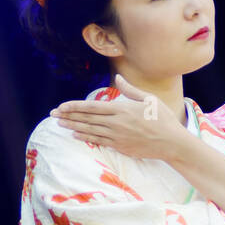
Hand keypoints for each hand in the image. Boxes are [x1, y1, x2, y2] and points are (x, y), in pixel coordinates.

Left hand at [50, 73, 185, 159]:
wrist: (172, 142)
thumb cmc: (162, 119)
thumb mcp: (148, 99)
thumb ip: (130, 89)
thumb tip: (118, 78)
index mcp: (122, 108)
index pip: (92, 107)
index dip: (74, 107)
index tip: (62, 106)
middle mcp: (117, 123)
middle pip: (87, 119)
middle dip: (68, 116)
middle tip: (53, 115)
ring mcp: (117, 136)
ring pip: (90, 130)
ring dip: (73, 126)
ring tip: (59, 124)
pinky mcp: (120, 147)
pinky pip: (98, 141)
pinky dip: (85, 138)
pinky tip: (75, 135)